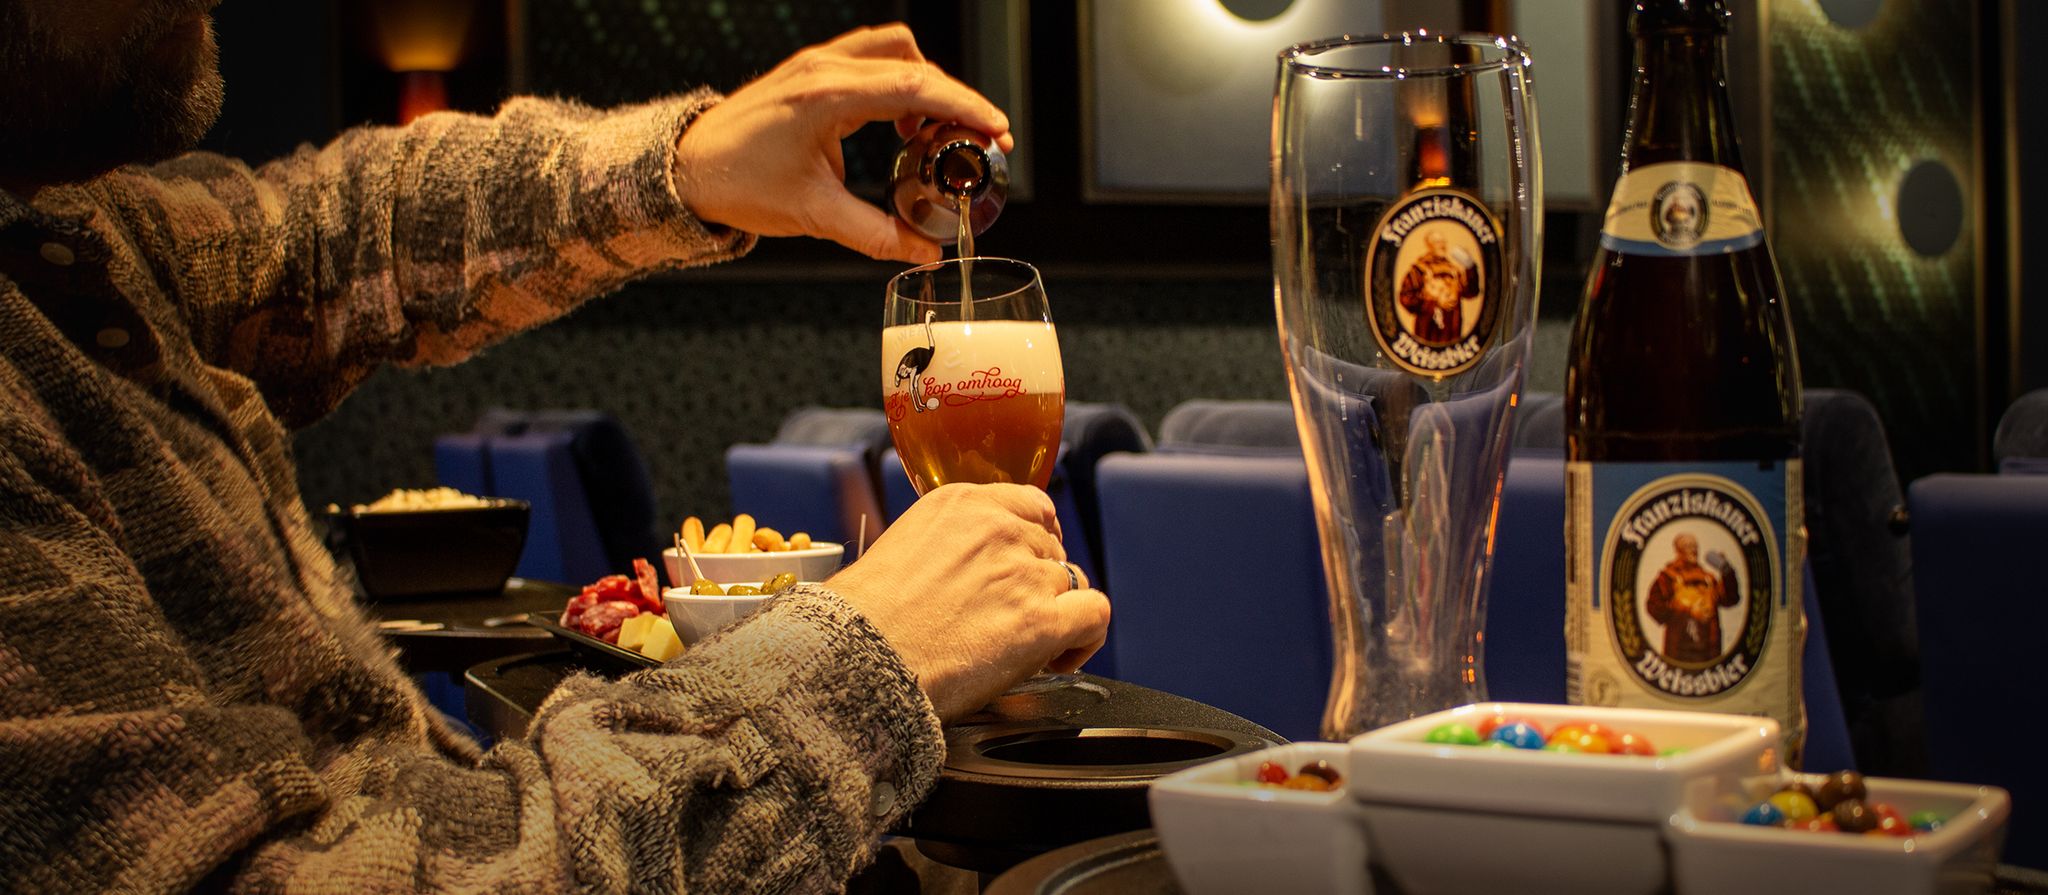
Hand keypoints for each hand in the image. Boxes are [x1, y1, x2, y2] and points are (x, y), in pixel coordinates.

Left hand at [673, 24, 1013, 263]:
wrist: (688, 166)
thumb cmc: (740, 183)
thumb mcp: (815, 215)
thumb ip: (877, 235)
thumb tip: (926, 252)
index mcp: (826, 97)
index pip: (916, 87)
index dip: (965, 107)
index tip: (997, 130)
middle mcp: (824, 68)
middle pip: (915, 64)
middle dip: (957, 101)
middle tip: (982, 140)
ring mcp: (817, 64)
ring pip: (896, 51)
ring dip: (927, 86)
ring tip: (937, 136)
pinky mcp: (813, 71)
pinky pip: (873, 59)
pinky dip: (900, 84)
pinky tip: (903, 125)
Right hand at [827, 483, 1110, 719]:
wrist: (860, 661)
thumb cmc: (864, 620)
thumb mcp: (899, 548)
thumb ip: (949, 544)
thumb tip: (969, 568)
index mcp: (963, 504)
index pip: (1032, 507)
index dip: (1036, 541)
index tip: (1026, 565)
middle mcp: (999, 529)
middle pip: (1052, 549)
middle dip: (1038, 583)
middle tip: (1008, 618)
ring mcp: (1024, 573)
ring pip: (1073, 582)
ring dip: (1056, 612)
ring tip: (1025, 646)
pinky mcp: (1042, 621)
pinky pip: (1095, 614)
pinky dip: (1087, 637)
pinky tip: (1061, 654)